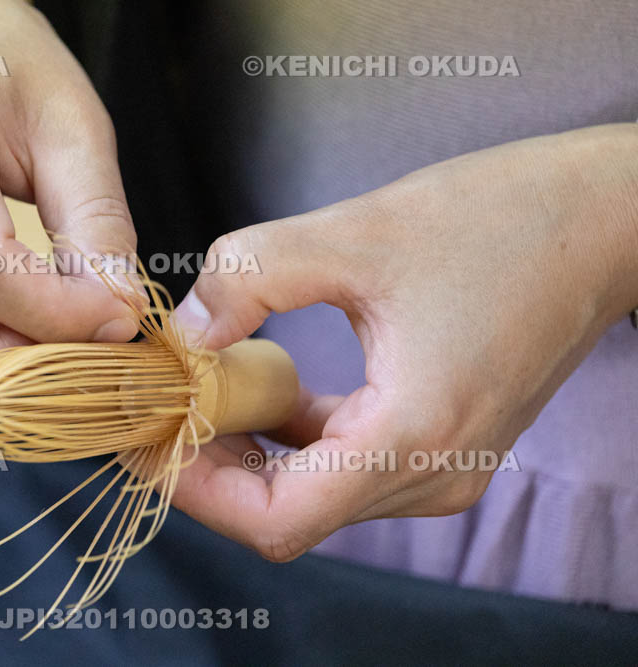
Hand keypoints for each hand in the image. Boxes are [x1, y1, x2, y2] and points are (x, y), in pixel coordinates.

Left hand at [170, 124, 637, 561]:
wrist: (598, 220)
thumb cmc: (499, 219)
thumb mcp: (355, 231)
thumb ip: (251, 277)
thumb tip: (184, 331)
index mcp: (414, 434)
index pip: (278, 520)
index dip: (198, 490)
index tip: (148, 437)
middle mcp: (432, 471)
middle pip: (286, 514)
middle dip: (208, 469)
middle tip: (152, 408)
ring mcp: (440, 464)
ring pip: (311, 494)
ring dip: (245, 452)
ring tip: (190, 393)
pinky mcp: (439, 441)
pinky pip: (342, 464)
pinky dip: (289, 437)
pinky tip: (254, 386)